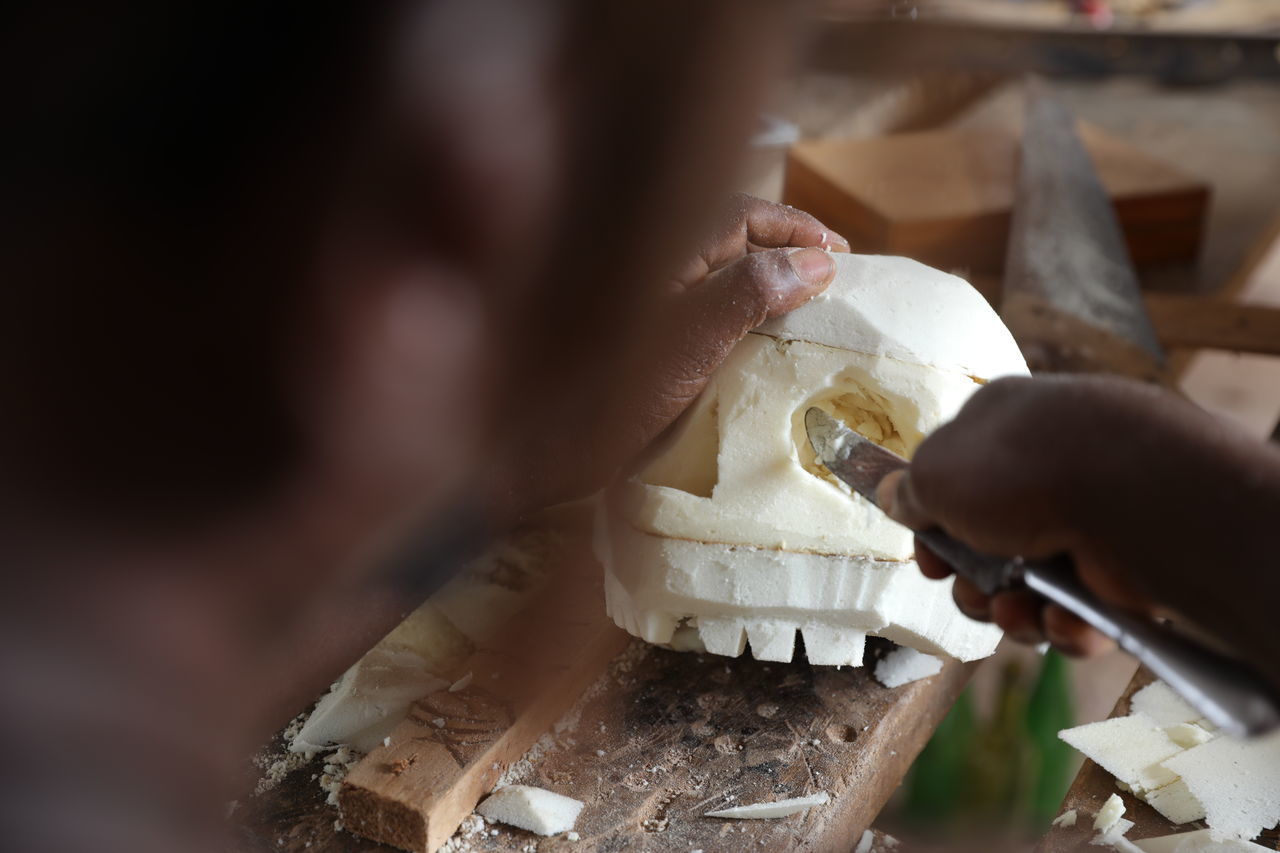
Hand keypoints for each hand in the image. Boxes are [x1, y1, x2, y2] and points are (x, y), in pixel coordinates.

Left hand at [498, 194, 848, 515]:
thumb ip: (750, 292)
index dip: (797, 228)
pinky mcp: (630, 330)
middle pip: (728, 236)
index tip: (843, 254)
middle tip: (829, 279)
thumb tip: (816, 262)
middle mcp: (647, 260)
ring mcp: (638, 297)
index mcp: (660, 244)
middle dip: (782, 250)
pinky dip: (728, 311)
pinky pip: (691, 304)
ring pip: (709, 270)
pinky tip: (748, 339)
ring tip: (800, 307)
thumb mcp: (689, 340)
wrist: (526, 448)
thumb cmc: (603, 392)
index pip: (744, 214)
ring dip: (756, 280)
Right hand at [875, 375, 1279, 680]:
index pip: (956, 480)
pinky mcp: (1125, 572)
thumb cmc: (1023, 468)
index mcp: (1003, 427)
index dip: (933, 526)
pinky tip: (1060, 615)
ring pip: (1029, 588)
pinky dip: (1062, 623)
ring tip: (1015, 608)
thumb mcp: (935, 473)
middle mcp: (1047, 470)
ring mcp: (1090, 521)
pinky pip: (1077, 613)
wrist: (1133, 497)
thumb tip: (892, 494)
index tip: (928, 554)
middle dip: (970, 581)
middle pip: (987, 545)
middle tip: (968, 587)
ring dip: (1009, 610)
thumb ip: (908, 491)